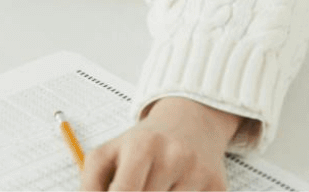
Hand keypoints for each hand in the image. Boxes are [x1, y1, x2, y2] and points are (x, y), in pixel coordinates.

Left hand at [80, 97, 242, 191]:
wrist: (190, 123)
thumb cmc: (142, 145)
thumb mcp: (108, 153)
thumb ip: (90, 184)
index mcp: (141, 147)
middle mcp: (174, 157)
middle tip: (138, 190)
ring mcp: (199, 173)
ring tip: (155, 188)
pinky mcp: (219, 187)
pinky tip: (174, 190)